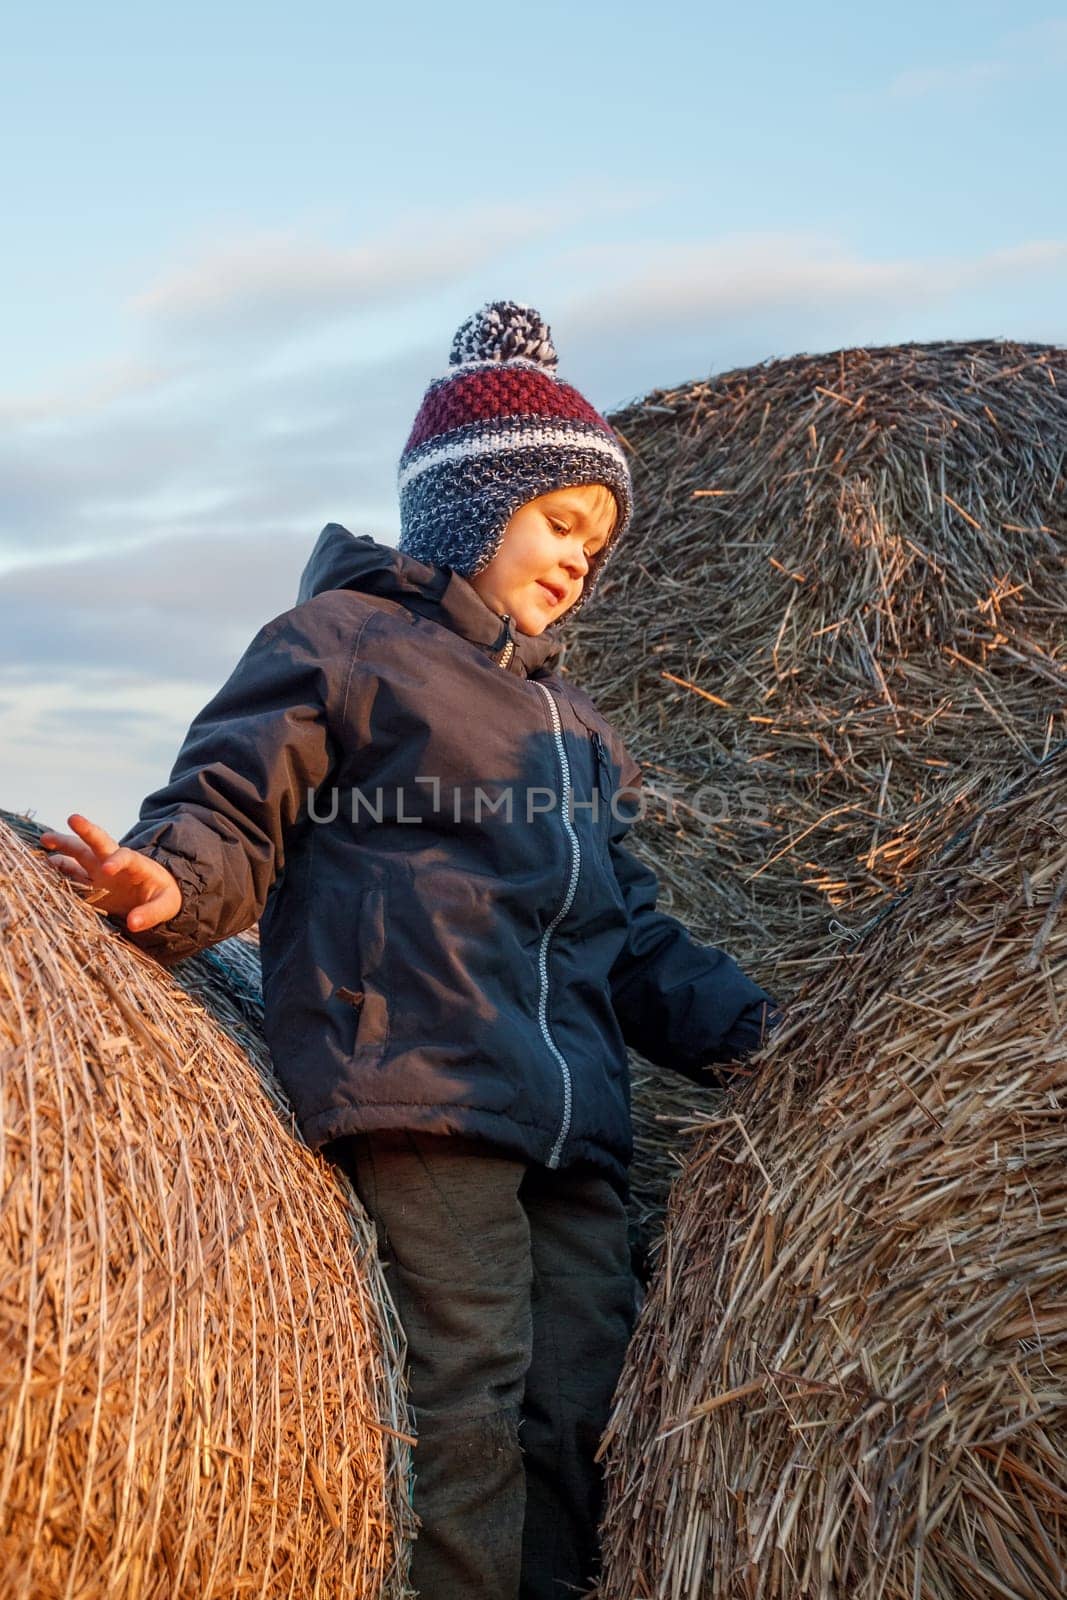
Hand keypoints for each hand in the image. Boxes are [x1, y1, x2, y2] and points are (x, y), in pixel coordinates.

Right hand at [39, 814, 182, 932]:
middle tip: (72, 819)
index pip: (126, 857)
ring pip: (79, 853)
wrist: (155, 895)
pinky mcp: (88, 882)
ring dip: (63, 845)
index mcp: (136, 865)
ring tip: (45, 839)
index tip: (107, 870)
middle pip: (99, 843)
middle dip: (86, 831)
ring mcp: (98, 870)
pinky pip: (70, 872)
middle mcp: (114, 862)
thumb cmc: (163, 896)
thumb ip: (151, 913)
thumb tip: (133, 923)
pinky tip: (42, 867)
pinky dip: (57, 869)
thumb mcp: (166, 905)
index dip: (116, 861)